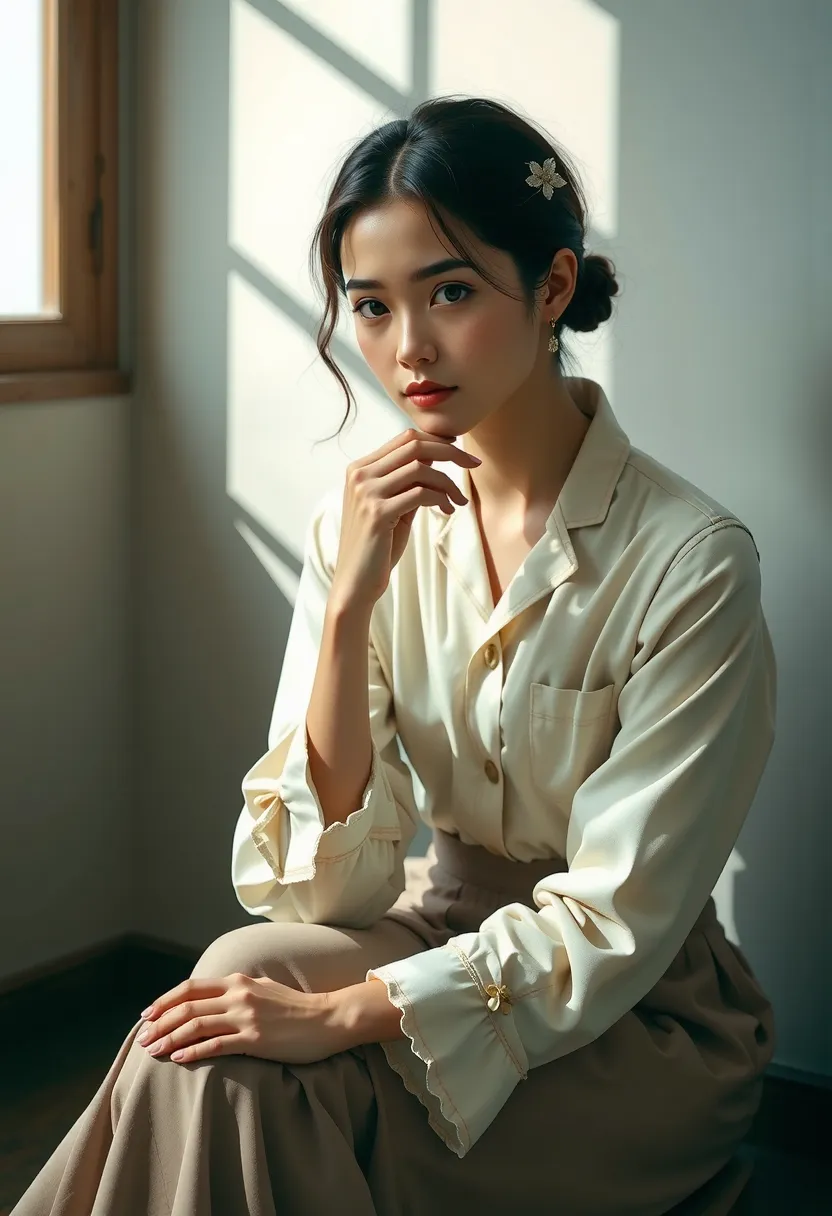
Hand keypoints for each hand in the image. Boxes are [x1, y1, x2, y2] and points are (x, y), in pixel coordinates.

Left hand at [136, 972, 347, 1065]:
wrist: (328, 1019)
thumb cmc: (296, 1008)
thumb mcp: (263, 989)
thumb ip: (238, 991)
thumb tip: (213, 999)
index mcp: (238, 981)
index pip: (190, 987)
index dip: (164, 1001)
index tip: (147, 1015)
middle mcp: (238, 994)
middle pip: (187, 1006)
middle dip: (159, 1023)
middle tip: (142, 1040)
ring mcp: (246, 1016)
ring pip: (196, 1024)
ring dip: (169, 1038)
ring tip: (153, 1052)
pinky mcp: (255, 1038)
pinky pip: (215, 1044)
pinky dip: (192, 1051)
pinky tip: (178, 1059)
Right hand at [331, 428, 480, 610]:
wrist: (356, 583)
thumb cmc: (377, 548)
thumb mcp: (394, 507)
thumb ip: (408, 483)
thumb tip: (435, 460)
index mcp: (360, 469)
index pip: (404, 439)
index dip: (437, 441)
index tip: (461, 452)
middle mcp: (360, 475)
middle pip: (414, 445)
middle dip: (450, 452)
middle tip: (474, 464)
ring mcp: (366, 493)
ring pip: (420, 468)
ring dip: (448, 482)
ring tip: (459, 500)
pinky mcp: (377, 513)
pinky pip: (421, 493)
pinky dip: (441, 499)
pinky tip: (447, 511)